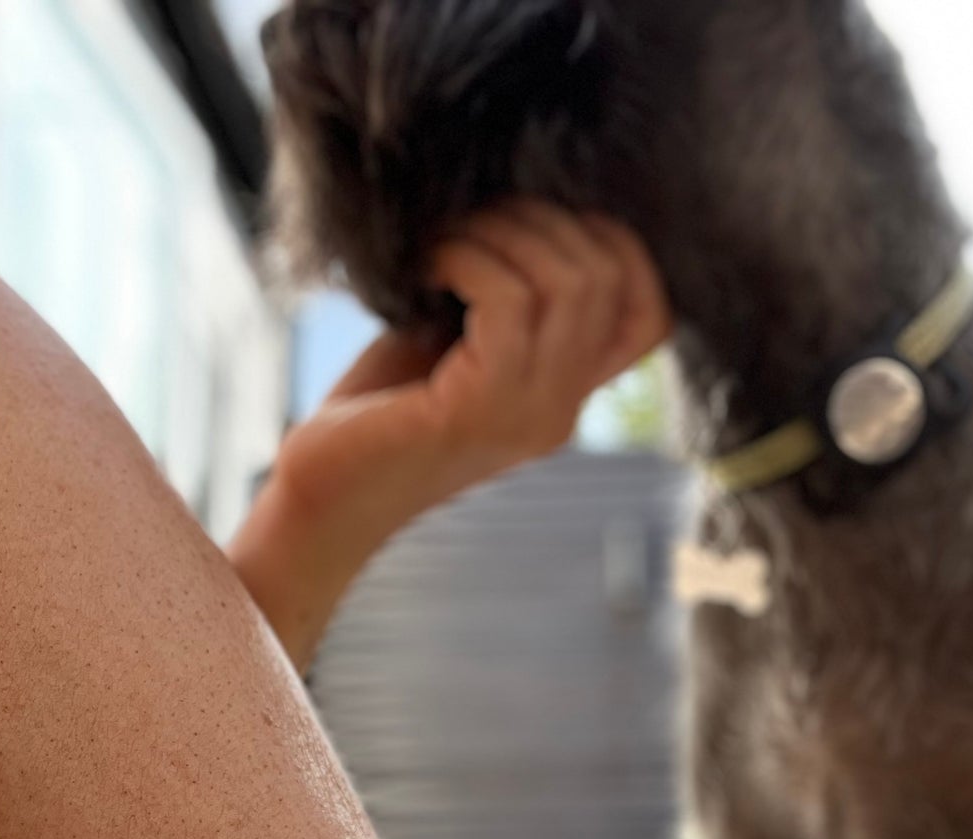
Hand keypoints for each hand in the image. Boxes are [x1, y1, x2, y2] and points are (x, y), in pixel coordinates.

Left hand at [226, 205, 669, 673]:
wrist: (321, 500)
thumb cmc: (376, 412)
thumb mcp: (458, 342)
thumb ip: (506, 299)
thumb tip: (521, 205)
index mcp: (564, 395)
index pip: (650, 313)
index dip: (608, 243)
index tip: (528, 226)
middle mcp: (559, 412)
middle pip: (609, 279)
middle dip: (541, 219)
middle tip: (472, 223)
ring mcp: (524, 417)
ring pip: (566, 282)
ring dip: (500, 232)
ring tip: (445, 241)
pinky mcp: (474, 412)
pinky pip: (507, 301)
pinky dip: (466, 258)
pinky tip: (424, 267)